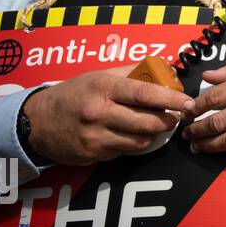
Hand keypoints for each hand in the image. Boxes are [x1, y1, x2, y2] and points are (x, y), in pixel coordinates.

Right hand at [25, 68, 193, 165]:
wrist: (37, 121)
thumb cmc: (73, 94)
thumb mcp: (98, 75)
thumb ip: (130, 73)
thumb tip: (163, 70)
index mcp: (103, 88)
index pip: (145, 93)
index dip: (171, 99)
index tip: (188, 102)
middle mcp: (98, 113)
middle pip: (148, 123)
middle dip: (168, 121)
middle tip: (175, 117)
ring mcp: (94, 137)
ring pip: (140, 141)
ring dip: (153, 134)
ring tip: (155, 125)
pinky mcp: (92, 155)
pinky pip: (123, 151)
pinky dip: (132, 143)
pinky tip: (128, 134)